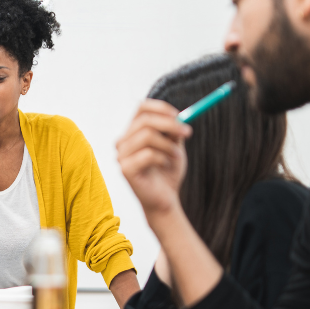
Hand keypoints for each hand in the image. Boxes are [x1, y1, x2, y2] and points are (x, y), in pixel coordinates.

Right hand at [116, 99, 191, 217]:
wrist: (164, 200)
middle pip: (144, 120)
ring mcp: (121, 156)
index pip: (141, 108)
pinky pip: (148, 154)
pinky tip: (166, 166)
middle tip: (188, 132)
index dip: (161, 108)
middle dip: (170, 125)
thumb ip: (173, 131)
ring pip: (147, 136)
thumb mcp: (174, 146)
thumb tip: (179, 116)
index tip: (180, 115)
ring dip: (168, 145)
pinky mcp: (125, 169)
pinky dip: (163, 158)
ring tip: (177, 155)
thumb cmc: (167, 172)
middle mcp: (123, 142)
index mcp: (132, 133)